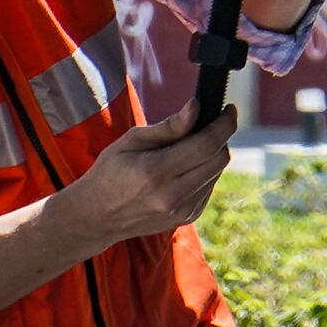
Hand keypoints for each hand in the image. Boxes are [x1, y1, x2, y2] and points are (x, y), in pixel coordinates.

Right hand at [55, 112, 240, 249]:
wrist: (98, 216)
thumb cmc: (110, 171)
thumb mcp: (132, 140)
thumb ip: (169, 127)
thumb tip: (197, 107)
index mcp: (157, 172)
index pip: (207, 144)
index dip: (224, 123)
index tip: (229, 108)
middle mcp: (174, 195)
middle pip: (219, 159)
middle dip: (220, 136)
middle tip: (208, 122)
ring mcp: (182, 211)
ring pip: (216, 173)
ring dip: (212, 154)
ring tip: (189, 145)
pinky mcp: (186, 218)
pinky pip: (209, 187)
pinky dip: (205, 171)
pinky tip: (185, 166)